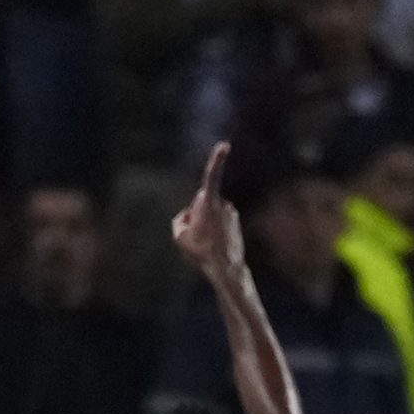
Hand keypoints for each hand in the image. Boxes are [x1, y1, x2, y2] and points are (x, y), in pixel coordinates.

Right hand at [172, 142, 245, 282]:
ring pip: (210, 212)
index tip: (224, 145)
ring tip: (207, 243)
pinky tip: (213, 244)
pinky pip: (219, 220)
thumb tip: (187, 216)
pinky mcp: (235, 220)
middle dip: (197, 212)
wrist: (226, 268)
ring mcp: (231, 212)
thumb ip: (179, 221)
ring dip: (206, 223)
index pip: (211, 176)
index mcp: (209, 203)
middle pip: (201, 201)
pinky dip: (215, 228)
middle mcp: (223, 203)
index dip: (216, 159)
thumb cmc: (201, 252)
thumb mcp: (179, 237)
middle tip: (197, 236)